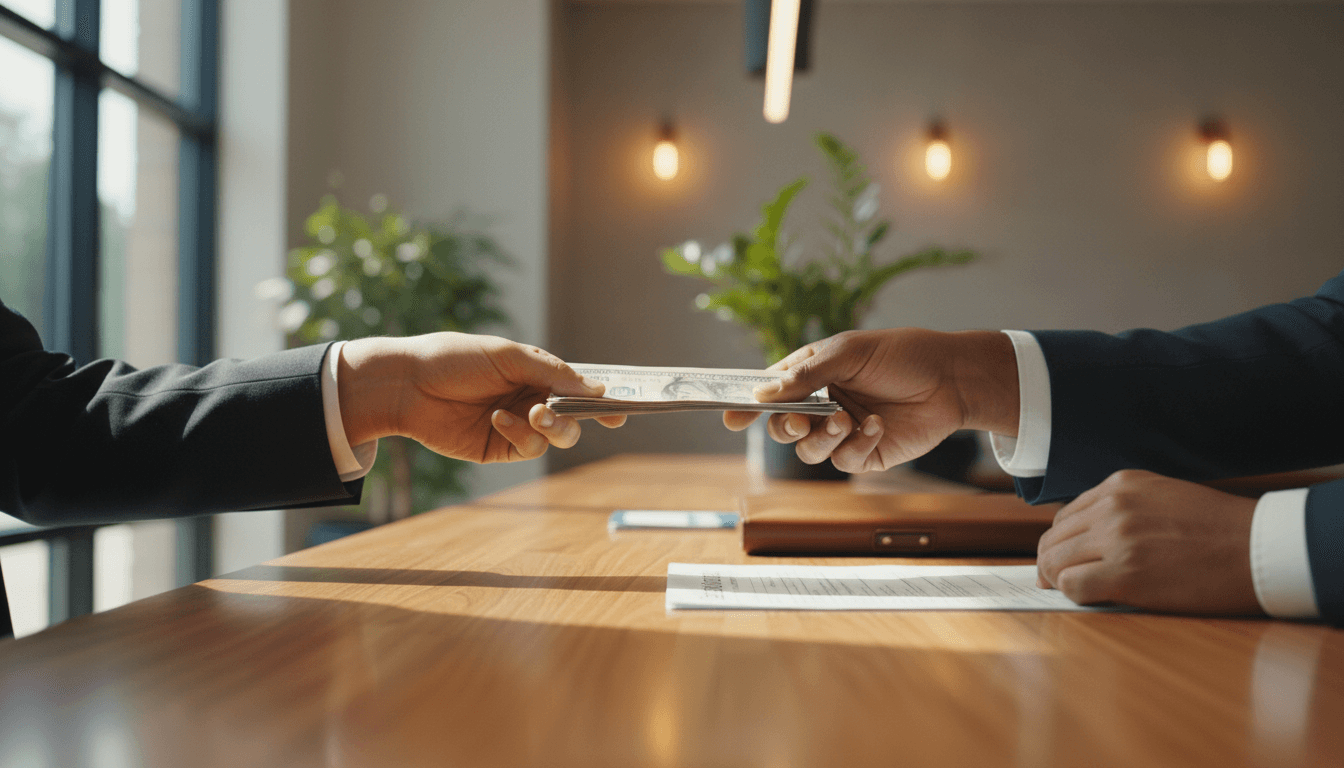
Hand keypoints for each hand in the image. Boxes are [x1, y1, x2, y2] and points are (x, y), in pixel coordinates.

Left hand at [337, 333, 625, 462]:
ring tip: (534, 412)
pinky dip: (521, 434)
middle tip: (582, 412)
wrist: (407, 384)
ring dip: (554, 427)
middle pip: (576, 416)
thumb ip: (553, 372)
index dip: (603, 397)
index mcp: (536, 372)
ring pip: (559, 436)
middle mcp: (532, 399)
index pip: (579, 387)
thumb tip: (595, 390)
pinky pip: (529, 448)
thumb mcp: (509, 355)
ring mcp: (518, 425)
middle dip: (583, 416)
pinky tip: (498, 419)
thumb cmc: (454, 358)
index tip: (623, 408)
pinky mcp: (500, 447)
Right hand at [723, 329, 1018, 472]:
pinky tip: (876, 427)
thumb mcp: (848, 353)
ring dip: (821, 438)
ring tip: (844, 421)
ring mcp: (841, 432)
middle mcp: (821, 405)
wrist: (952, 379)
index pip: (768, 392)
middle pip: (782, 428)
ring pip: (808, 450)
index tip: (730, 418)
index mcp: (810, 375)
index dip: (746, 406)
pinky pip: (844, 460)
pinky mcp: (865, 454)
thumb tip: (762, 393)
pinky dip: (856, 445)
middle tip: (796, 421)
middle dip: (784, 427)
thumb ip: (805, 375)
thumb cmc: (901, 354)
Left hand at [1036, 469, 1261, 613]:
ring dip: (1059, 580)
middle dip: (1051, 563)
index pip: (1066, 516)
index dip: (1061, 542)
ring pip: (1055, 561)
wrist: (1259, 547)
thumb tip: (1085, 539)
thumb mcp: (1163, 496)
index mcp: (1119, 485)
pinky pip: (1073, 585)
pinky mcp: (1126, 572)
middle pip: (1054, 539)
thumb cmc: (1220, 528)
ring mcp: (1117, 538)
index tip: (1063, 560)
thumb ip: (1123, 509)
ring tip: (1074, 591)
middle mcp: (1112, 506)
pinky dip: (1074, 594)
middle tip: (1056, 582)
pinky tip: (1092, 598)